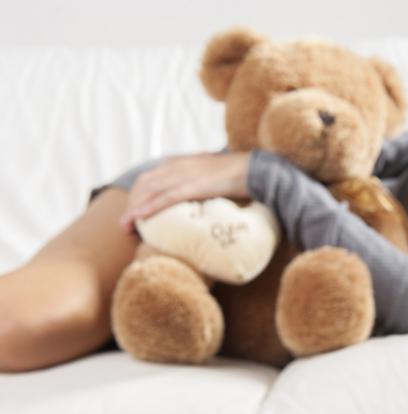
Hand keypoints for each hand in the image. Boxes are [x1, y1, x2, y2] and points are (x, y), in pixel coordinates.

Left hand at [118, 151, 251, 232]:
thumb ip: (195, 182)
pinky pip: (166, 198)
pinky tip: (140, 218)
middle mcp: (176, 165)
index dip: (136, 197)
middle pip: (143, 185)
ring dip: (135, 210)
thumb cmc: (236, 174)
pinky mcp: (195, 185)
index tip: (132, 214)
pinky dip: (150, 207)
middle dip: (130, 205)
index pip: (148, 179)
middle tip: (124, 227)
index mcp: (178, 162)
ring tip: (127, 228)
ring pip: (150, 192)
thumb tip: (192, 199)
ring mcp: (185, 175)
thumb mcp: (208, 175)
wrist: (253, 168)